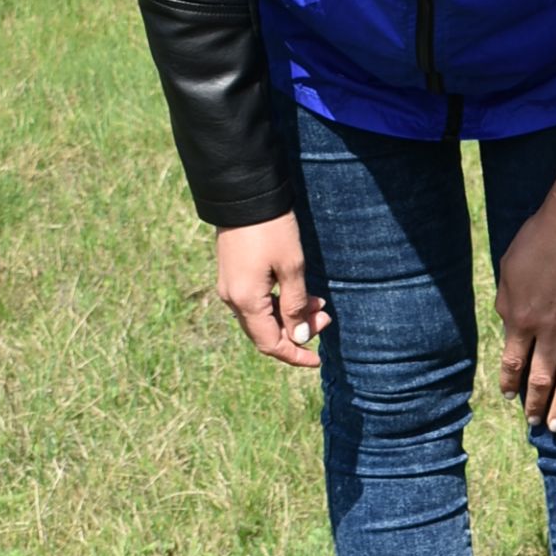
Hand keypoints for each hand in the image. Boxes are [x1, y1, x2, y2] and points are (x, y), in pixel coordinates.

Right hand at [215, 213, 327, 369]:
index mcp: (245, 301)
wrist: (245, 195)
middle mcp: (232, 299)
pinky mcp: (232, 274)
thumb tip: (300, 338)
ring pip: (262, 317)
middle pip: (266, 332)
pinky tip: (299, 293)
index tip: (317, 359)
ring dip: (290, 316)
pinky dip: (278, 303)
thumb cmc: (272, 230)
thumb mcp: (292, 269)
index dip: (295, 355)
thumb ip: (296, 307)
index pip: (271, 343)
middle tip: (326, 317)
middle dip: (297, 332)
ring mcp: (229, 286)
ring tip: (319, 303)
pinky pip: (256, 302)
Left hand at [496, 172, 555, 434]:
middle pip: (540, 378)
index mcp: (521, 320)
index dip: (510, 381)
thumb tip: (509, 324)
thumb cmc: (538, 241)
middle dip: (534, 404)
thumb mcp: (508, 271)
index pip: (513, 362)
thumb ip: (507, 304)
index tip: (510, 395)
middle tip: (534, 423)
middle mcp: (549, 333)